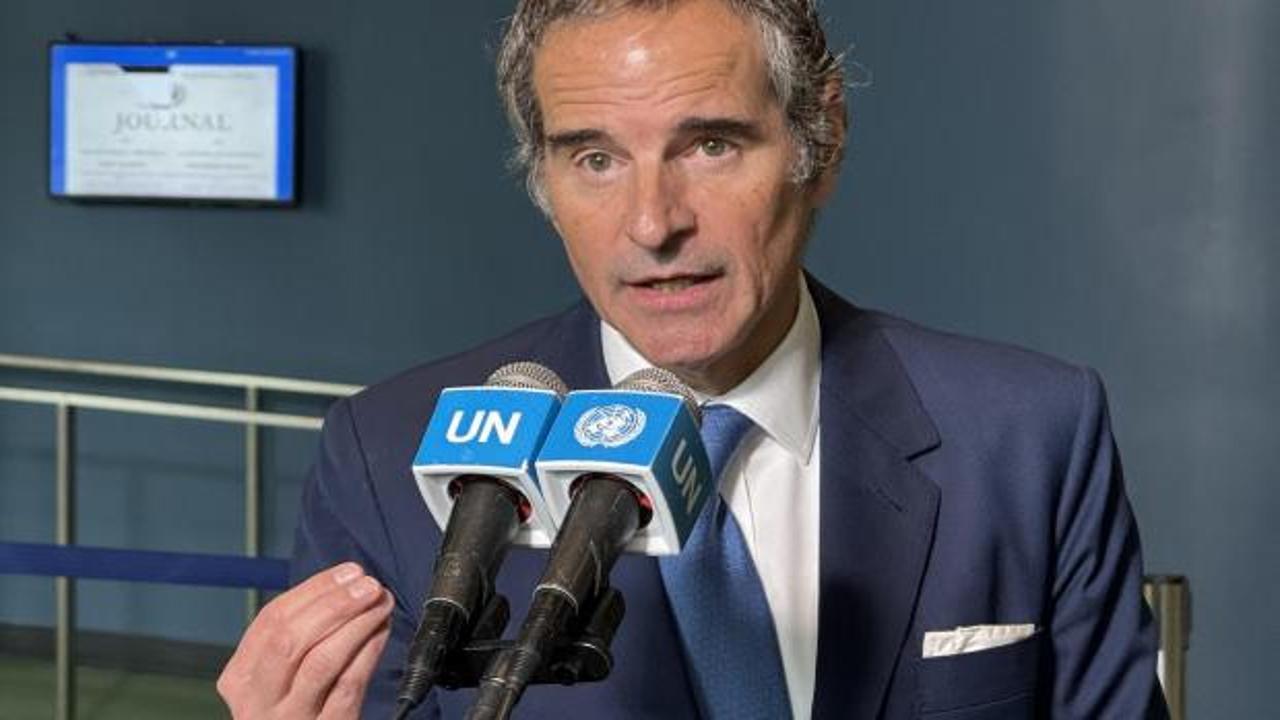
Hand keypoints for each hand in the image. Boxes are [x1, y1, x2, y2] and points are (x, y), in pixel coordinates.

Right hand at [218, 562, 393, 718]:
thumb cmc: (292, 711)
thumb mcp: (278, 677)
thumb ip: (298, 637)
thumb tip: (343, 586)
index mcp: (240, 678)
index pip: (271, 621)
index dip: (313, 590)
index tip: (346, 573)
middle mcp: (257, 702)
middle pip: (291, 638)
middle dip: (334, 603)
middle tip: (367, 585)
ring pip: (321, 660)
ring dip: (356, 623)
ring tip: (380, 603)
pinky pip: (348, 686)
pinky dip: (368, 652)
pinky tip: (381, 632)